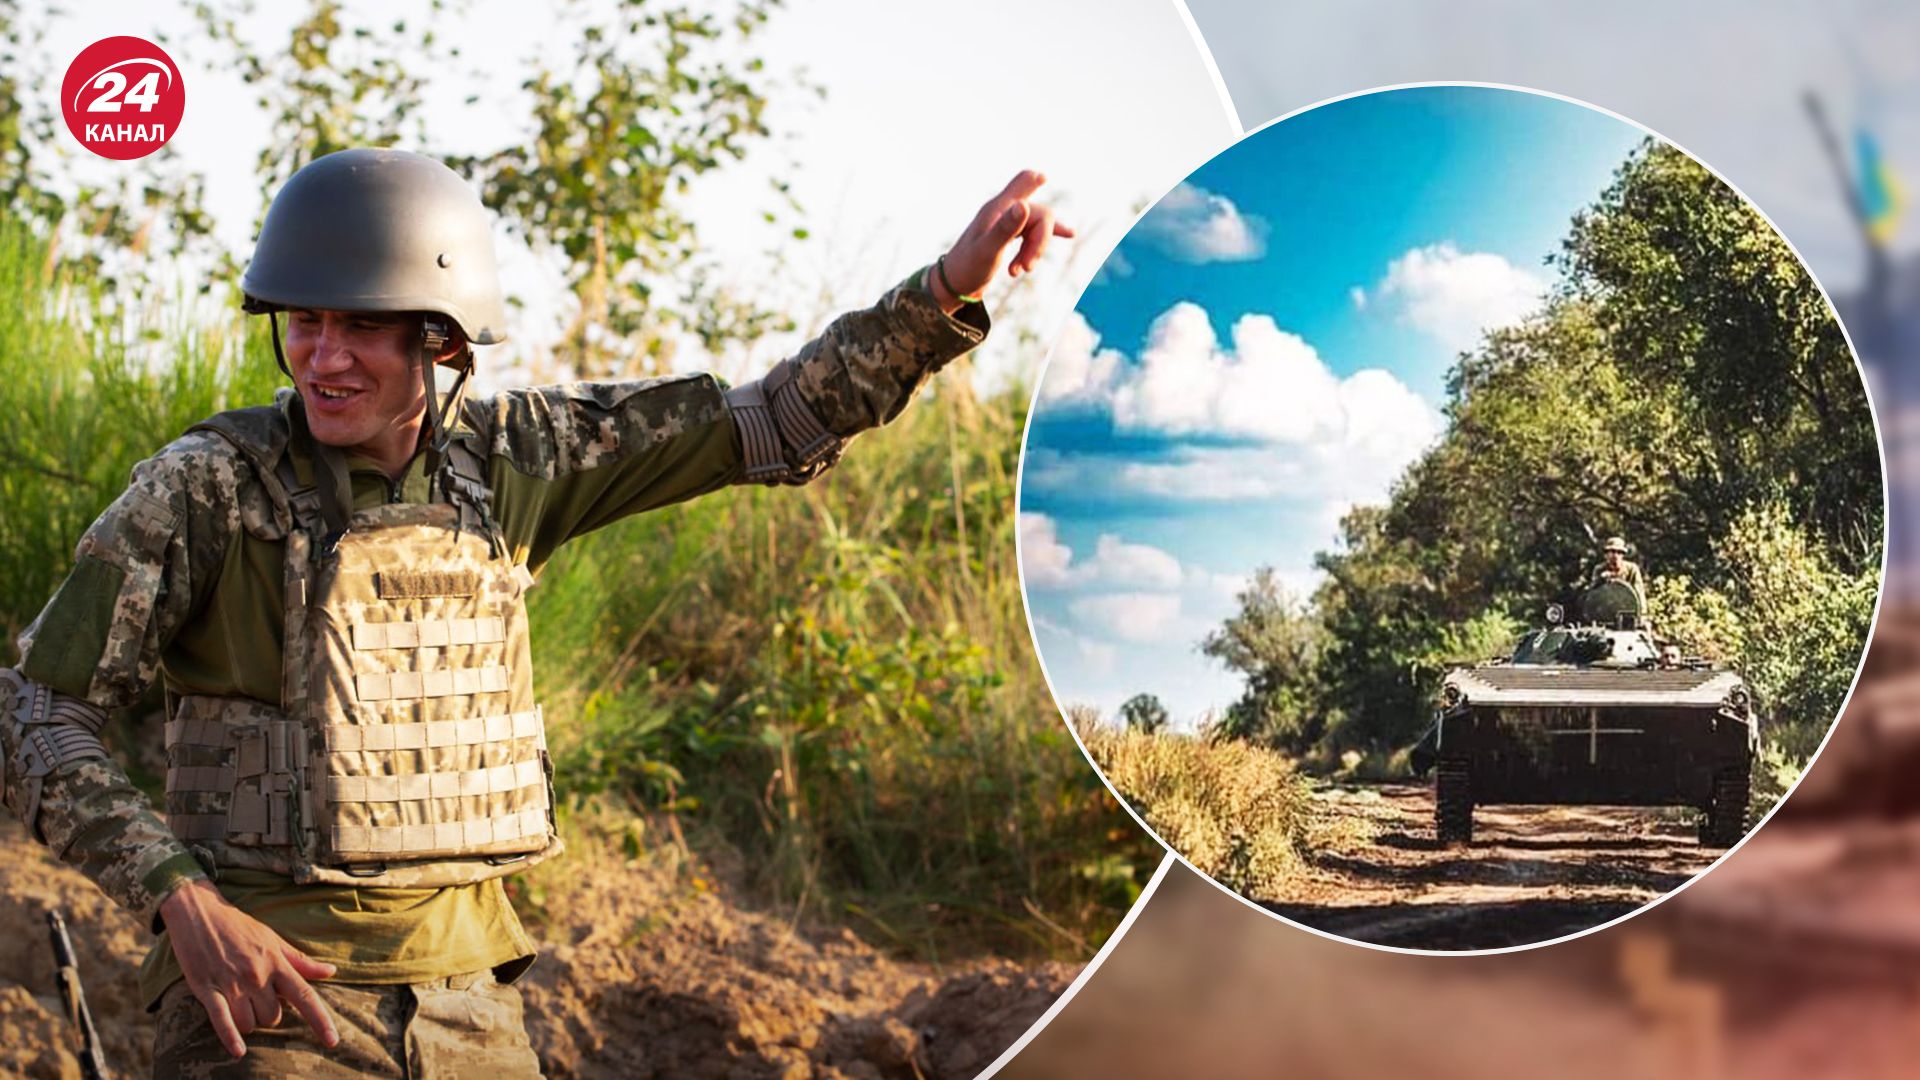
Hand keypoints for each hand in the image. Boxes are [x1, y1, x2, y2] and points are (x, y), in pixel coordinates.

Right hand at [159, 879, 339, 1056]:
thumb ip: (301, 961)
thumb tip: (331, 972)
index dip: (320, 1020)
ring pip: (250, 1022)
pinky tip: (238, 1051)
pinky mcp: (207, 988)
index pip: (304, 996)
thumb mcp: (274, 940)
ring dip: (247, 1022)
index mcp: (276, 963)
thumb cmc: (240, 928)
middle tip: (258, 999)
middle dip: (268, 1014)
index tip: (332, 1041)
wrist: (200, 913)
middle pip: (273, 1016)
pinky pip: (221, 1020)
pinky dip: (230, 1037)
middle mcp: (257, 975)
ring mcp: (232, 983)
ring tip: (240, 1005)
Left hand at [932, 170, 1074, 311]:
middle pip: (1040, 214)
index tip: (1043, 178)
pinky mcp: (1009, 235)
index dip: (1034, 180)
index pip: (1021, 183)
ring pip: (1038, 226)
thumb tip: (1024, 206)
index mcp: (998, 209)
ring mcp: (1007, 223)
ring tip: (1020, 271)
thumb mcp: (988, 250)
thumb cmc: (968, 268)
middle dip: (1040, 242)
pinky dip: (1040, 243)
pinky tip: (1067, 236)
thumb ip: (1005, 229)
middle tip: (1026, 268)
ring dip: (1036, 250)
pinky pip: (1034, 232)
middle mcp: (1004, 212)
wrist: (955, 285)